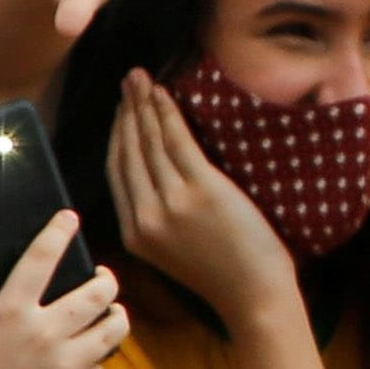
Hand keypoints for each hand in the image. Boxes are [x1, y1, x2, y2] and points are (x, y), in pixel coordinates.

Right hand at [0, 211, 127, 368]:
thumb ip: (8, 305)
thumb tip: (38, 282)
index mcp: (10, 315)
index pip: (39, 259)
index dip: (57, 233)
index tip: (68, 219)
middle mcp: (41, 335)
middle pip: (98, 292)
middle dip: (106, 279)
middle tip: (102, 276)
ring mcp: (61, 364)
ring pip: (113, 329)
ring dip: (116, 315)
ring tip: (111, 311)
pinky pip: (101, 364)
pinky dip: (99, 356)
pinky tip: (90, 351)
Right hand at [109, 69, 299, 305]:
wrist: (252, 291)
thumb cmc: (223, 268)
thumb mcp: (172, 249)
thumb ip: (157, 217)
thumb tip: (155, 176)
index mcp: (135, 234)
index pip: (117, 173)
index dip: (117, 136)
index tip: (120, 110)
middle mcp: (145, 217)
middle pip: (128, 152)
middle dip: (125, 112)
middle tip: (127, 79)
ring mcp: (171, 202)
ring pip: (149, 143)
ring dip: (143, 105)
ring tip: (140, 78)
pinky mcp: (201, 189)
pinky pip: (177, 142)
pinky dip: (167, 113)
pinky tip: (163, 94)